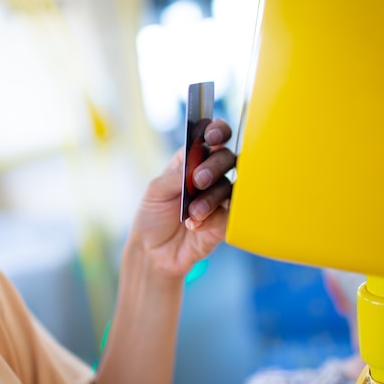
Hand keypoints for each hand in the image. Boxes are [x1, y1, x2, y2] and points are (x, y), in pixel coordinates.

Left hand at [127, 118, 235, 278]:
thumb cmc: (153, 216)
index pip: (212, 137)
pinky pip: (230, 213)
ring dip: (211, 199)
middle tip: (199, 181)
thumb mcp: (156, 191)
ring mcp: (220, 197)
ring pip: (230, 187)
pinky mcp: (226, 220)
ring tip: (192, 213)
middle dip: (214, 167)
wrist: (154, 252)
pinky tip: (194, 226)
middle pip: (227, 158)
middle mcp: (210, 175)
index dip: (217, 131)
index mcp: (192, 160)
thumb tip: (195, 163)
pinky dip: (212, 218)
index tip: (213, 136)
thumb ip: (176, 175)